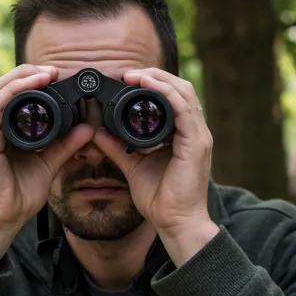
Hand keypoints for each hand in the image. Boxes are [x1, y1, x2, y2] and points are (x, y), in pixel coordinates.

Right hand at [0, 64, 95, 240]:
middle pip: (3, 85)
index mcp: (3, 129)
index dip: (32, 79)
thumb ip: (66, 145)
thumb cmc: (18, 195)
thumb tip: (87, 128)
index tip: (57, 76)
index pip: (13, 93)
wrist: (1, 219)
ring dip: (21, 76)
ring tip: (45, 73)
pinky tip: (32, 85)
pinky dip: (14, 91)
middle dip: (27, 72)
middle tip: (54, 70)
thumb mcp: (49, 164)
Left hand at [92, 68, 215, 244]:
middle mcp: (194, 130)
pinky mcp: (197, 143)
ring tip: (134, 75)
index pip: (172, 96)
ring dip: (157, 78)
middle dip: (153, 75)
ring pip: (183, 91)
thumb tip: (97, 132)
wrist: (175, 222)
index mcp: (182, 133)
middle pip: (179, 88)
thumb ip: (117, 147)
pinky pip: (183, 108)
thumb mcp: (132, 165)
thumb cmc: (160, 198)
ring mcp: (198, 135)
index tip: (125, 80)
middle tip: (126, 73)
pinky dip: (165, 91)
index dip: (151, 83)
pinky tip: (147, 84)